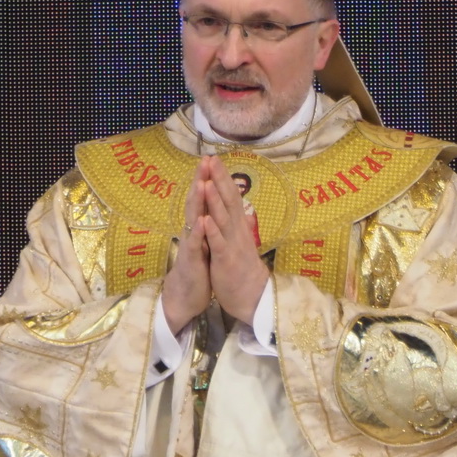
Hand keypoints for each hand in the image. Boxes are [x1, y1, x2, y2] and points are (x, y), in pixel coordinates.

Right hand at [160, 168, 212, 333]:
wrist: (185, 297)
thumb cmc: (197, 268)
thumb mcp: (204, 242)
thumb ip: (205, 224)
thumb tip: (210, 205)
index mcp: (199, 226)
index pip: (203, 198)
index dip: (207, 179)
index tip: (213, 159)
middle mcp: (193, 231)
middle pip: (196, 202)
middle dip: (200, 180)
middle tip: (204, 160)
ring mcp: (191, 245)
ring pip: (193, 219)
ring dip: (197, 201)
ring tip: (202, 182)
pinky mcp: (191, 261)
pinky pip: (194, 245)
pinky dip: (198, 232)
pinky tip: (201, 220)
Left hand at [201, 157, 269, 325]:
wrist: (252, 296)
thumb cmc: (244, 269)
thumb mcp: (243, 244)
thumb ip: (243, 226)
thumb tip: (246, 211)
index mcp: (238, 226)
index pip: (231, 197)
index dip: (223, 178)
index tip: (215, 159)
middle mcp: (237, 231)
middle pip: (228, 201)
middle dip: (219, 180)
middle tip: (211, 159)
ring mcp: (232, 244)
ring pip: (223, 219)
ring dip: (215, 201)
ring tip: (207, 183)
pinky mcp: (226, 260)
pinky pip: (218, 244)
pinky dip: (211, 231)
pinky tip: (204, 219)